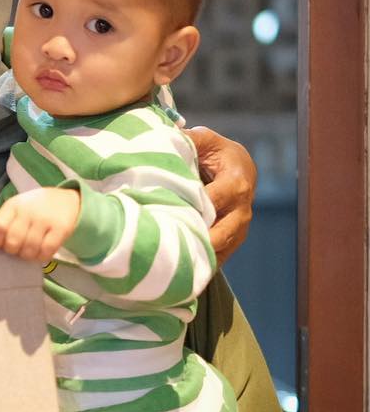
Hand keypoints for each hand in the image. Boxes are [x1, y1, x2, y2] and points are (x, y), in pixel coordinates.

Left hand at [0, 189, 80, 262]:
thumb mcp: (14, 212)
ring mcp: (45, 220)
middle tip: (16, 250)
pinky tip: (40, 253)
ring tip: (28, 252)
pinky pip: (47, 250)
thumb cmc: (34, 209)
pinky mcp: (61, 228)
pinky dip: (41, 257)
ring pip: (30, 248)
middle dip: (12, 250)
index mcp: (13, 205)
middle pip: (14, 240)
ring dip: (26, 255)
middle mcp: (29, 211)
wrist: (67, 200)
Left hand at [186, 126, 256, 263]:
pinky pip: (221, 256)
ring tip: (177, 267)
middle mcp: (242, 207)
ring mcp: (240, 226)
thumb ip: (189, 140)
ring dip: (202, 255)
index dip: (197, 207)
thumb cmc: (216, 152)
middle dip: (201, 239)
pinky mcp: (234, 239)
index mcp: (235, 181)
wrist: (239, 167)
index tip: (174, 214)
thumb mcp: (204, 140)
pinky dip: (205, 264)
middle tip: (175, 249)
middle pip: (223, 230)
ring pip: (223, 246)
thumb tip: (170, 137)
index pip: (216, 199)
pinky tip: (185, 274)